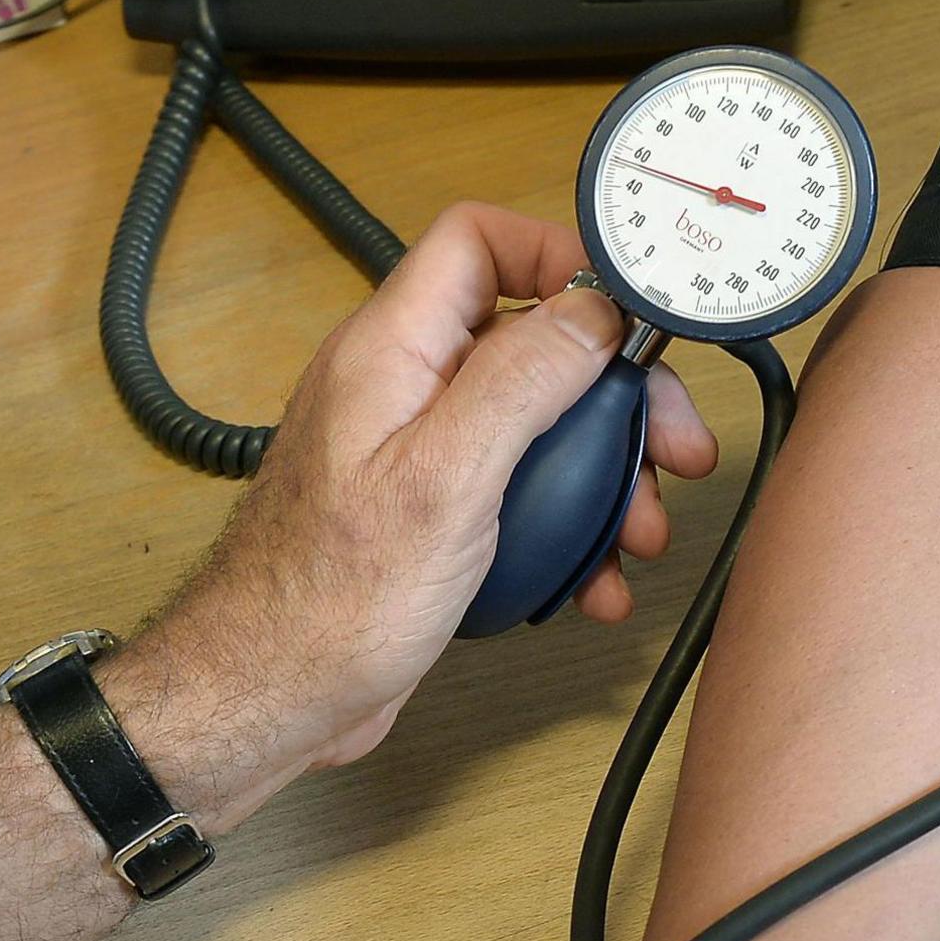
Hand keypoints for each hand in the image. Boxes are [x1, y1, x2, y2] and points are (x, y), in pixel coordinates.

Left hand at [103, 202, 717, 828]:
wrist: (267, 698)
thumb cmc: (328, 600)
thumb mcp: (445, 480)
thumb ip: (519, 381)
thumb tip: (593, 310)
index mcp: (392, 350)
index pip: (478, 242)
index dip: (561, 256)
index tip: (633, 314)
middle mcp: (402, 386)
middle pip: (530, 341)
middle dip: (612, 394)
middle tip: (673, 448)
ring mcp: (415, 451)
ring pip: (534, 426)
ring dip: (602, 476)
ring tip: (640, 534)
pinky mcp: (428, 514)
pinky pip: (516, 494)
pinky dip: (565, 530)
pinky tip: (593, 580)